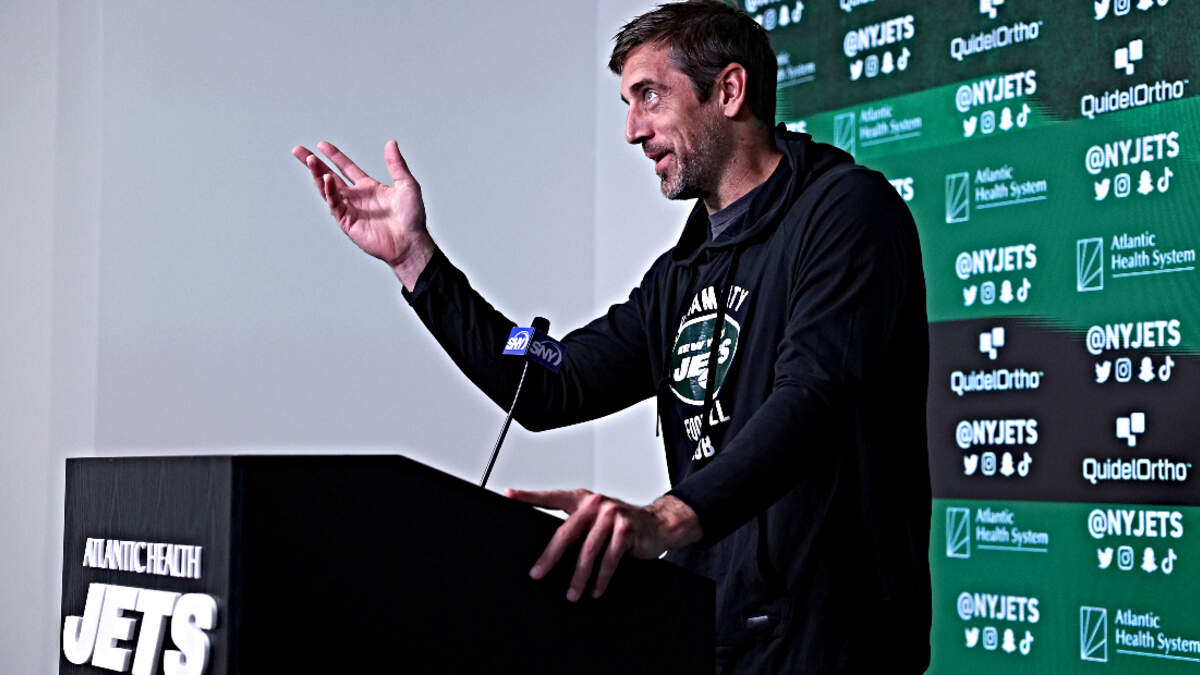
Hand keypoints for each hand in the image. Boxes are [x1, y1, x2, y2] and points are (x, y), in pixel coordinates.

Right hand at [292, 140, 433, 288]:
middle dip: (314, 164)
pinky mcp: (347, 222)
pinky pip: (335, 204)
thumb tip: (391, 143)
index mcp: (369, 188)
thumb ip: (397, 165)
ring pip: (327, 189)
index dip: (335, 156)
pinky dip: (329, 191)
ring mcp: (350, 210)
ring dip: (317, 174)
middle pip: (329, 177)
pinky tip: (326, 179)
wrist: (410, 242)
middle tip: (298, 150)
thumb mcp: (407, 185)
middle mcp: (356, 198)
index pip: (346, 168)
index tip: (322, 145)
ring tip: (309, 159)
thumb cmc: (412, 217)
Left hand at [504, 489, 700, 600]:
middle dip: (550, 558)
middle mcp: (596, 503)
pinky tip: (596, 590)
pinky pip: (610, 559)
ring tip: (572, 593)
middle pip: (566, 532)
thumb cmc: (622, 524)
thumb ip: (576, 526)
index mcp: (583, 499)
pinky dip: (602, 578)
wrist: (658, 524)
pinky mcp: (627, 529)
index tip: (509, 496)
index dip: (529, 496)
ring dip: (579, 577)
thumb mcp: (597, 518)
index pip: (551, 496)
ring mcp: (612, 515)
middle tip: (537, 574)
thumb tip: (550, 551)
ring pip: (588, 551)